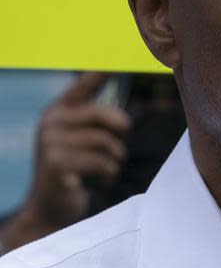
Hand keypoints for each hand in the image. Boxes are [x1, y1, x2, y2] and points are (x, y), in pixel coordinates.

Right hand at [20, 72, 130, 233]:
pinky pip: (101, 163)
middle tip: (122, 146)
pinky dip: (109, 174)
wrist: (51, 206)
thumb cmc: (75, 169)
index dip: (98, 74)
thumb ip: (96, 120)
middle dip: (121, 131)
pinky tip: (102, 181)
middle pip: (101, 114)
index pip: (81, 87)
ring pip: (106, 143)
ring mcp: (51, 143)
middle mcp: (51, 123)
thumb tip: (120, 99)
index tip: (114, 61)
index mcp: (58, 112)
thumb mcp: (82, 140)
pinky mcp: (57, 164)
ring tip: (108, 169)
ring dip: (116, 160)